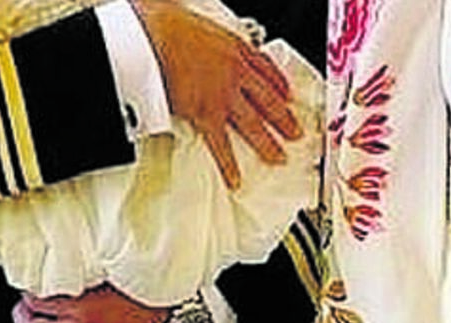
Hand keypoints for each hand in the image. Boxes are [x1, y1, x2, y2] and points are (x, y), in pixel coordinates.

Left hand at [12, 284, 167, 322]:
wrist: (175, 320)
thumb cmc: (148, 297)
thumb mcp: (109, 279)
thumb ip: (79, 280)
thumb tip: (52, 279)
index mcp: (83, 309)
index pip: (37, 303)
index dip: (29, 295)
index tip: (30, 292)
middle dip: (21, 318)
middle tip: (23, 310)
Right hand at [133, 0, 300, 189]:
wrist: (156, 35)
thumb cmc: (166, 23)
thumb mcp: (192, 17)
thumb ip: (196, 24)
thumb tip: (180, 16)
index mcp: (234, 47)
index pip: (265, 67)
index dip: (278, 82)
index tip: (287, 93)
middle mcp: (236, 73)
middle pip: (268, 100)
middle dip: (284, 118)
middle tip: (295, 132)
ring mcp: (225, 96)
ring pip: (254, 124)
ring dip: (268, 144)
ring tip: (278, 158)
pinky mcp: (208, 114)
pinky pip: (222, 144)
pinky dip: (228, 165)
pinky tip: (236, 179)